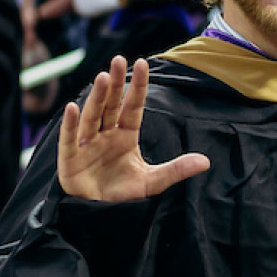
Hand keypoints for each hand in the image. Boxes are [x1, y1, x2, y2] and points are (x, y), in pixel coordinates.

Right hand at [57, 57, 210, 201]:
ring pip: (93, 117)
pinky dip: (71, 125)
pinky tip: (73, 108)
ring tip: (102, 77)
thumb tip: (206, 161)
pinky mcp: (70, 159)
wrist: (99, 217)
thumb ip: (176, 170)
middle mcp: (105, 135)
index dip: (137, 86)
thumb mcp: (152, 181)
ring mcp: (86, 145)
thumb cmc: (121, 195)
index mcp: (124, 136)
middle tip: (118, 60)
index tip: (141, 63)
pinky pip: (70, 139)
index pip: (132, 107)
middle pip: (111, 105)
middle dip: (115, 83)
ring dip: (97, 97)